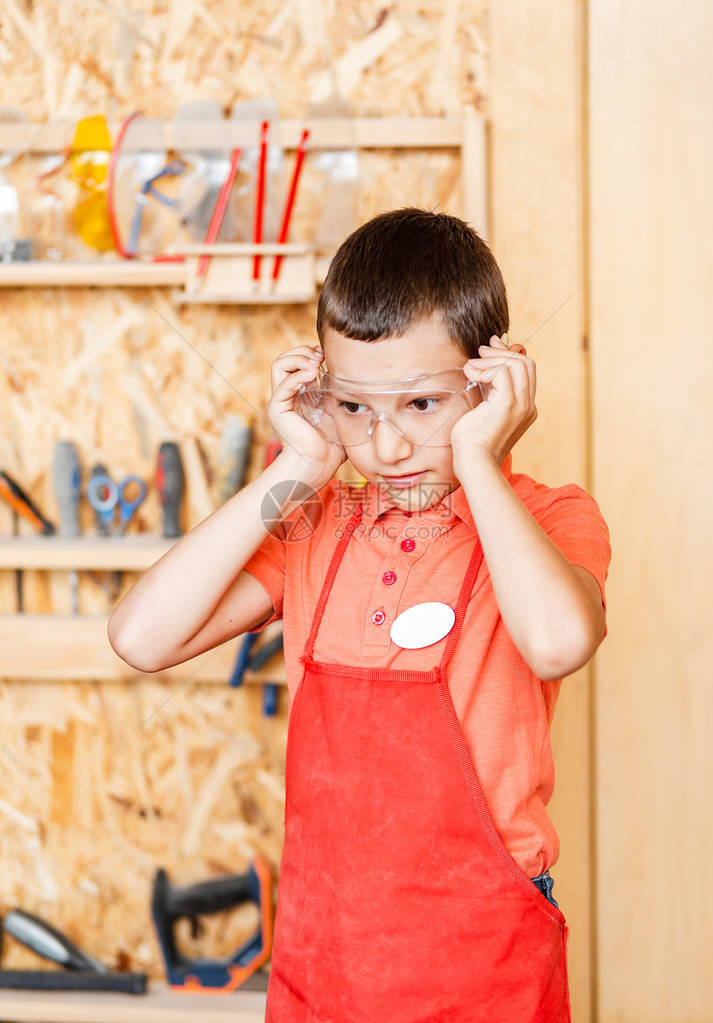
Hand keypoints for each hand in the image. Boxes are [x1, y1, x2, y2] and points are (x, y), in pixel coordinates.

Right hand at [267, 345, 346, 482]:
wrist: (319, 465)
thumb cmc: (332, 444)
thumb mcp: (339, 409)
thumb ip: (340, 391)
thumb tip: (357, 374)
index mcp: (299, 393)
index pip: (295, 361)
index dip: (310, 352)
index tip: (328, 355)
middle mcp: (287, 395)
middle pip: (284, 358)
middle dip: (303, 351)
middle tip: (320, 358)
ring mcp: (280, 401)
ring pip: (279, 364)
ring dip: (298, 358)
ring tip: (315, 364)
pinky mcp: (278, 409)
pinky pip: (284, 383)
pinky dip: (298, 374)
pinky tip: (313, 374)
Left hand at [450, 334, 537, 471]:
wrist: (474, 464)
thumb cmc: (473, 444)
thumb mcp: (482, 411)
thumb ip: (487, 392)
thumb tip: (481, 365)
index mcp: (525, 408)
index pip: (525, 371)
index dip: (508, 354)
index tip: (490, 348)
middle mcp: (528, 406)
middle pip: (526, 363)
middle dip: (502, 352)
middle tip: (481, 350)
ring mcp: (521, 405)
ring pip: (517, 363)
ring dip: (491, 358)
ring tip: (471, 366)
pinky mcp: (508, 404)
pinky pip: (502, 372)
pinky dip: (484, 368)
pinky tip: (471, 374)